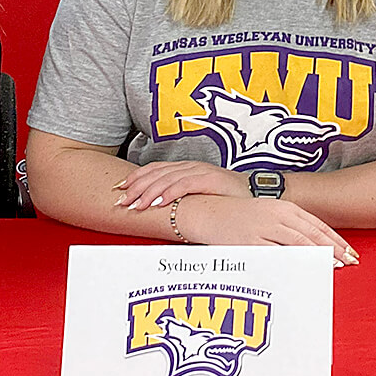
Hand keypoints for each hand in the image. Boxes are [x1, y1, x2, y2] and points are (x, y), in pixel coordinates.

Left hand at [115, 160, 247, 208]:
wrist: (255, 197)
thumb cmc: (226, 201)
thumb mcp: (198, 198)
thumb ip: (181, 199)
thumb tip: (156, 209)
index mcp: (187, 168)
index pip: (156, 169)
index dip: (136, 177)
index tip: (119, 188)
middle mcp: (192, 166)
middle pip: (157, 173)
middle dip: (136, 187)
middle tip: (121, 201)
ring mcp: (202, 171)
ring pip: (167, 178)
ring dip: (148, 192)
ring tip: (135, 205)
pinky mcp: (211, 180)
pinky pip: (185, 184)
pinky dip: (169, 193)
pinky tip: (157, 202)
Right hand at [173, 194, 358, 265]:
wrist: (206, 211)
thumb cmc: (238, 215)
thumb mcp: (267, 213)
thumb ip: (288, 226)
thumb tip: (311, 244)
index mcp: (284, 208)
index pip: (317, 225)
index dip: (335, 239)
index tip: (350, 252)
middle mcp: (277, 216)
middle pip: (313, 235)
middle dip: (334, 250)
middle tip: (349, 262)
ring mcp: (265, 229)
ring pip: (299, 245)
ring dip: (318, 257)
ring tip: (333, 268)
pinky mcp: (251, 242)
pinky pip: (276, 256)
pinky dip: (293, 264)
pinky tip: (304, 272)